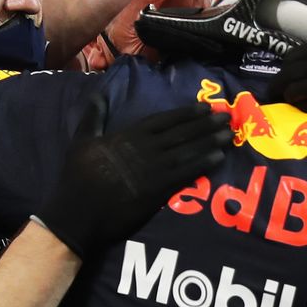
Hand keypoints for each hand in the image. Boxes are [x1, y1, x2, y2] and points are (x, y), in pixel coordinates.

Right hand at [34, 102, 230, 257]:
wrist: (78, 212)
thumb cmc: (77, 177)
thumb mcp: (82, 140)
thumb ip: (94, 116)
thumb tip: (99, 94)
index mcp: (127, 136)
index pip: (163, 120)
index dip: (186, 114)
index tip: (204, 107)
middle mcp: (144, 148)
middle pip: (181, 133)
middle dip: (205, 124)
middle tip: (227, 116)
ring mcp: (152, 169)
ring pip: (187, 150)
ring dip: (210, 141)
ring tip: (229, 133)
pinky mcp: (157, 190)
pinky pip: (185, 173)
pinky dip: (203, 163)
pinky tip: (220, 157)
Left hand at [277, 39, 306, 134]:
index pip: (293, 56)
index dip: (286, 69)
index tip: (285, 77)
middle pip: (287, 73)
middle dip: (278, 85)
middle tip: (274, 96)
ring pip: (291, 90)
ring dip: (287, 99)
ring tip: (287, 106)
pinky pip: (305, 106)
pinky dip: (300, 109)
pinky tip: (303, 112)